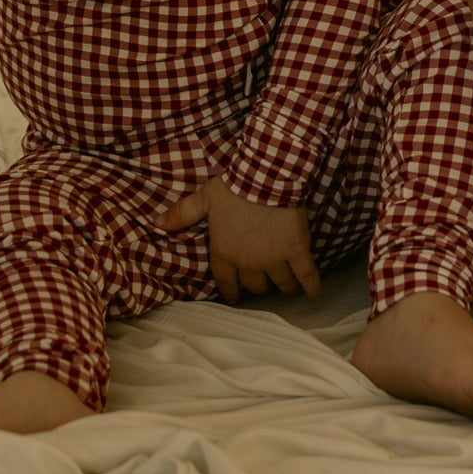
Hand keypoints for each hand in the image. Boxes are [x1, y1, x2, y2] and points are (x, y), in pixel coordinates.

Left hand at [159, 174, 321, 303]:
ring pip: (280, 284)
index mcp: (225, 253)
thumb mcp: (204, 198)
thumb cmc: (233, 187)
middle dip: (258, 284)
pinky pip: (306, 276)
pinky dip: (312, 288)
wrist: (266, 176)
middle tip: (263, 280)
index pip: (226, 282)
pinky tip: (314, 296)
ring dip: (282, 286)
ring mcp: (274, 260)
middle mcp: (249, 263)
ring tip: (286, 285)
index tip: (234, 296)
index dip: (231, 291)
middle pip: (255, 285)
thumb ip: (182, 214)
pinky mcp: (296, 252)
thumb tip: (158, 223)